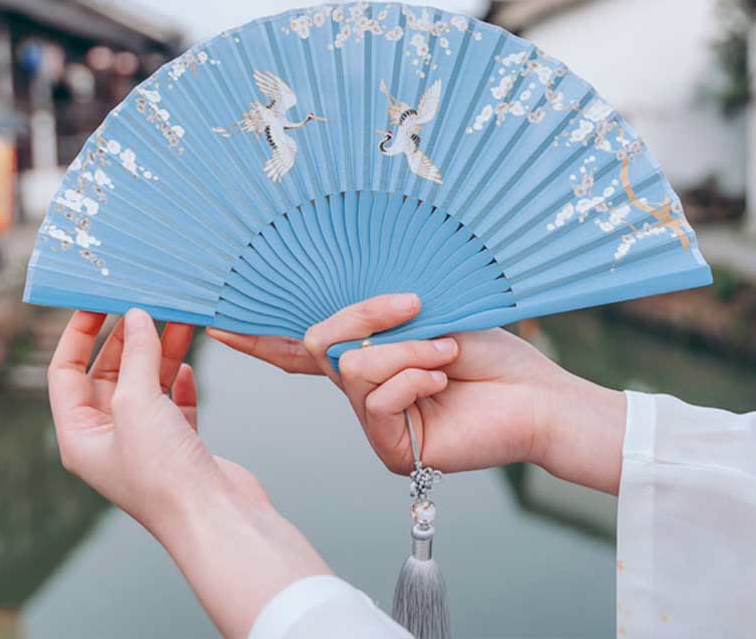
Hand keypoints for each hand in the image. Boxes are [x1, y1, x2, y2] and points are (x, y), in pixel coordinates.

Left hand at [49, 309, 328, 637]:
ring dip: (160, 352)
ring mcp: (148, 441)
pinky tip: (188, 365)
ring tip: (177, 319)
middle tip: (145, 305)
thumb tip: (139, 317)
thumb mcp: (137, 403)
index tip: (98, 303)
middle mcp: (111, 438)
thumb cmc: (164, 474)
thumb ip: (136, 355)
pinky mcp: (182, 444)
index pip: (67, 373)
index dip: (79, 335)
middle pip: (110, 374)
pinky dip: (180, 380)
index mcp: (81, 436)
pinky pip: (174, 402)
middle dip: (127, 339)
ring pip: (148, 383)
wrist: (216, 516)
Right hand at [208, 295, 625, 494]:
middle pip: (317, 344)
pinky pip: (375, 400)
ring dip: (403, 351)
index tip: (219, 321)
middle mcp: (364, 388)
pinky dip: (410, 379)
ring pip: (350, 369)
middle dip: (362, 317)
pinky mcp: (392, 448)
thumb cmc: (491, 352)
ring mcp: (375, 420)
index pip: (301, 347)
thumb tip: (335, 316)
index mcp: (369, 354)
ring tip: (445, 353)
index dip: (258, 336)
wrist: (536, 395)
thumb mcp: (426, 314)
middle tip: (411, 307)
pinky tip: (441, 383)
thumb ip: (375, 317)